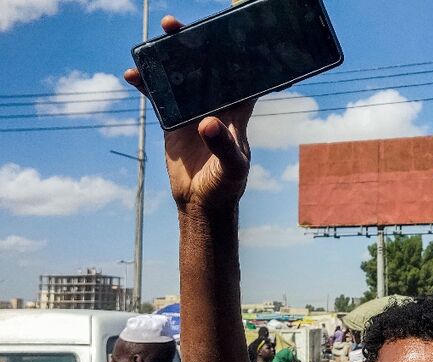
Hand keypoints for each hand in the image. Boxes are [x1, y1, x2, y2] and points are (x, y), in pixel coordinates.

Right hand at [123, 15, 255, 214]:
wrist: (202, 203)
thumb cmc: (227, 185)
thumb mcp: (233, 168)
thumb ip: (224, 146)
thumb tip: (207, 123)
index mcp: (236, 113)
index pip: (239, 78)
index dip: (233, 55)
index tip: (221, 34)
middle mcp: (215, 106)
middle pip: (206, 69)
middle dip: (194, 46)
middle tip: (177, 26)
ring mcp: (193, 112)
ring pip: (181, 78)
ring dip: (168, 59)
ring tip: (156, 38)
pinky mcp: (173, 122)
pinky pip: (159, 98)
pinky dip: (146, 86)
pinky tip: (132, 74)